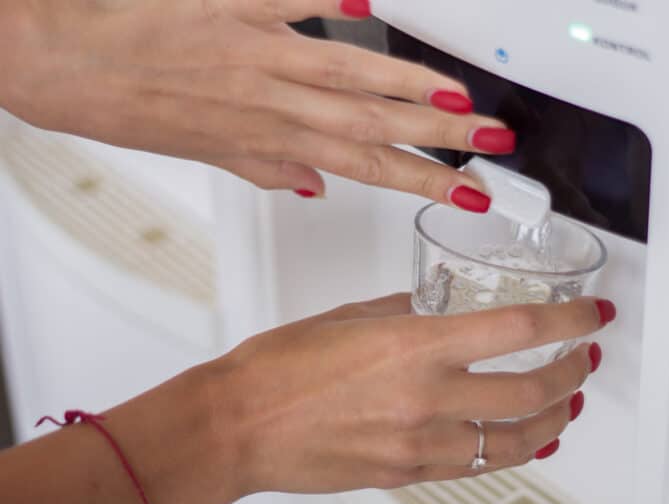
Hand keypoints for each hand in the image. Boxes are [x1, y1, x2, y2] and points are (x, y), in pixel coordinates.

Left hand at [3, 0, 512, 209]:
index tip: (464, 192)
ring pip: (346, 71)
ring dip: (407, 86)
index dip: (419, 183)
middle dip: (440, 138)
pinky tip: (368, 3)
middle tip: (493, 143)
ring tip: (459, 96)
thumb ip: (265, 165)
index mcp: (264, 136)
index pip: (361, 168)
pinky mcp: (230, 1)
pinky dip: (329, 1)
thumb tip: (312, 185)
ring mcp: (252, 46)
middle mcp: (268, 97)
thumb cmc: (116, 100)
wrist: (48, 56)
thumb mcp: (199, 152)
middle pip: (371, 124)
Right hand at [215, 293, 612, 493]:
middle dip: (573, 372)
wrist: (238, 426)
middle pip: (533, 392)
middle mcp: (425, 398)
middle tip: (584, 357)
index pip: (518, 330)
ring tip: (566, 403)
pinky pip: (477, 465)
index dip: (569, 321)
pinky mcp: (408, 473)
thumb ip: (406, 312)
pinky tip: (522, 440)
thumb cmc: (278, 369)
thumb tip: (438, 311)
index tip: (589, 315)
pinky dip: (510, 450)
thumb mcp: (350, 317)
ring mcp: (420, 444)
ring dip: (555, 419)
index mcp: (412, 346)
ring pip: (518, 441)